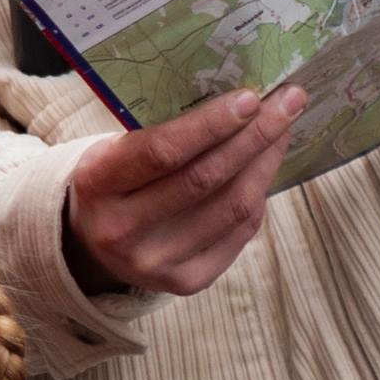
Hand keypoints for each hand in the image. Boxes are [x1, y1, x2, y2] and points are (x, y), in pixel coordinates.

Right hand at [65, 88, 298, 297]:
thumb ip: (164, 131)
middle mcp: (121, 230)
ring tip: (284, 130)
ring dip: (265, 163)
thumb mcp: (115, 149)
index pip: (163, 151)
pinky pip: (239, 233)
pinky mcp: (185, 282)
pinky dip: (258, 195)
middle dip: (254, 136)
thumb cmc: (114, 180)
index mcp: (96, 184)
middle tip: (288, 102)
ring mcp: (154, 262)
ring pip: (231, 207)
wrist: (91, 243)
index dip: (211, 124)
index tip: (251, 97)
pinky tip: (265, 169)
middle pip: (205, 178)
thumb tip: (241, 100)